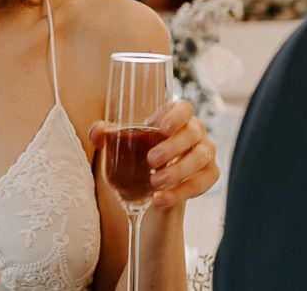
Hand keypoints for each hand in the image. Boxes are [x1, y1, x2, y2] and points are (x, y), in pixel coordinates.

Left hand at [89, 100, 219, 209]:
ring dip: (178, 171)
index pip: (184, 107)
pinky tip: (160, 199)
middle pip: (192, 133)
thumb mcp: (120, 144)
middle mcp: (194, 131)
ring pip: (201, 158)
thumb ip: (105, 135)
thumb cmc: (137, 152)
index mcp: (174, 116)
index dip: (176, 115)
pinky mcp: (210, 175)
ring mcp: (205, 152)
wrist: (152, 183)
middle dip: (172, 147)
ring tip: (154, 182)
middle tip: (150, 161)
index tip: (162, 128)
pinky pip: (203, 182)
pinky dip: (181, 192)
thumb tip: (97, 132)